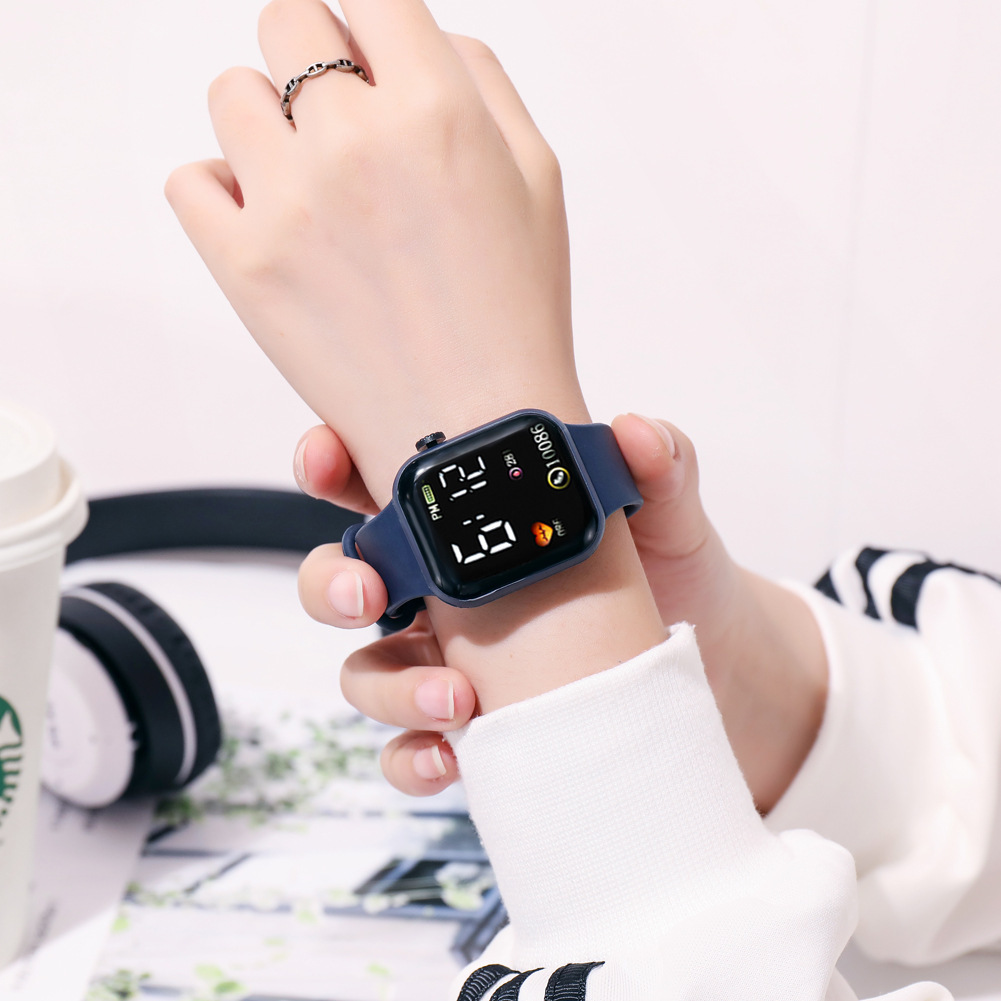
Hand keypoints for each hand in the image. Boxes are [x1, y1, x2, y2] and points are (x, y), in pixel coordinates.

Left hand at [166, 0, 584, 506]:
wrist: (475, 430)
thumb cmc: (514, 314)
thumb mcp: (538, 176)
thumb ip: (480, 80)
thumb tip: (419, 35)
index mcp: (438, 110)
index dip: (371, 23)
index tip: (371, 51)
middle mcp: (356, 143)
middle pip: (286, 20)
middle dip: (315, 58)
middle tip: (339, 116)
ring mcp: (290, 203)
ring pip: (231, 93)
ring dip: (269, 123)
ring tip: (311, 182)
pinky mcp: (244, 266)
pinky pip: (189, 180)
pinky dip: (222, 191)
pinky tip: (273, 223)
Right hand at [296, 415, 829, 809]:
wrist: (709, 665)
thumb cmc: (669, 574)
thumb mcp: (665, 515)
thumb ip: (656, 467)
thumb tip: (633, 432)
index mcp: (470, 523)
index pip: (376, 483)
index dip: (329, 464)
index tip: (327, 459)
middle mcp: (443, 589)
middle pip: (344, 580)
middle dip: (333, 584)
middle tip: (366, 592)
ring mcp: (449, 660)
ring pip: (367, 673)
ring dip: (388, 688)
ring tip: (455, 700)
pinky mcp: (475, 727)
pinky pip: (410, 750)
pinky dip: (415, 759)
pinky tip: (454, 758)